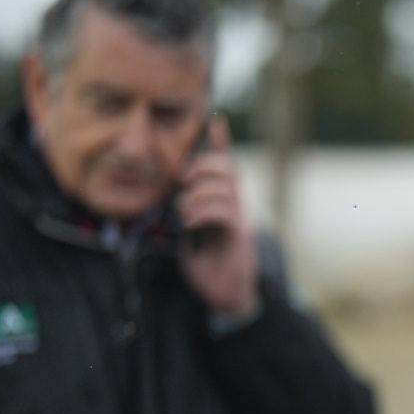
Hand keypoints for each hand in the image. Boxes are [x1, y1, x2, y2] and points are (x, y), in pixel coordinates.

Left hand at [176, 113, 259, 316]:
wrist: (226, 295)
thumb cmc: (206, 264)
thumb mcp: (190, 231)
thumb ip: (186, 210)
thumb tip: (173, 195)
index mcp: (225, 201)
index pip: (226, 164)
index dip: (221, 142)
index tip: (215, 119)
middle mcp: (237, 205)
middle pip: (226, 168)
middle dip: (200, 168)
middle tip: (181, 185)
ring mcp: (240, 219)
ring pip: (222, 187)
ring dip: (196, 196)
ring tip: (183, 213)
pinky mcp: (238, 235)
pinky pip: (223, 211)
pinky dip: (202, 212)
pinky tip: (189, 224)